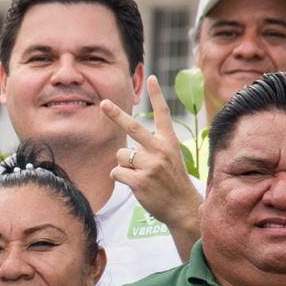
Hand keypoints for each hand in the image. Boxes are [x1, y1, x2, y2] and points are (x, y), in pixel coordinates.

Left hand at [102, 76, 200, 232]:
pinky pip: (116, 172)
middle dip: (115, 114)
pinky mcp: (139, 181)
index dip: (157, 95)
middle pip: (133, 127)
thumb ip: (152, 147)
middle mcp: (160, 150)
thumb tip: (122, 148)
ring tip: (141, 175)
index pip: (163, 114)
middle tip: (103, 103)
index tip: (151, 77)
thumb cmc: (172, 182)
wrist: (183, 207)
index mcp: (169, 142)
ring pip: (120, 155)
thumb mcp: (170, 158)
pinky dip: (120, 178)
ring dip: (124, 165)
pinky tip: (136, 185)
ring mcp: (150, 165)